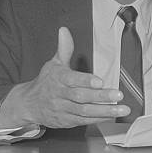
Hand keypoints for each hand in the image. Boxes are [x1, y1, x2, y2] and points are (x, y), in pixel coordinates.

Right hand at [0, 27, 129, 128]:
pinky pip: (84, 121)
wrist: (29, 104)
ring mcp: (63, 109)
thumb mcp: (54, 64)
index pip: (72, 79)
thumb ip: (64, 49)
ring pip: (84, 111)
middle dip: (101, 97)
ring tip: (122, 110)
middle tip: (118, 95)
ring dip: (105, 110)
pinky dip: (98, 119)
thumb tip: (64, 30)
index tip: (99, 81)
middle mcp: (60, 95)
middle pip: (81, 97)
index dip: (86, 81)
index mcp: (58, 78)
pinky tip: (111, 116)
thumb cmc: (46, 82)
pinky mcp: (67, 121)